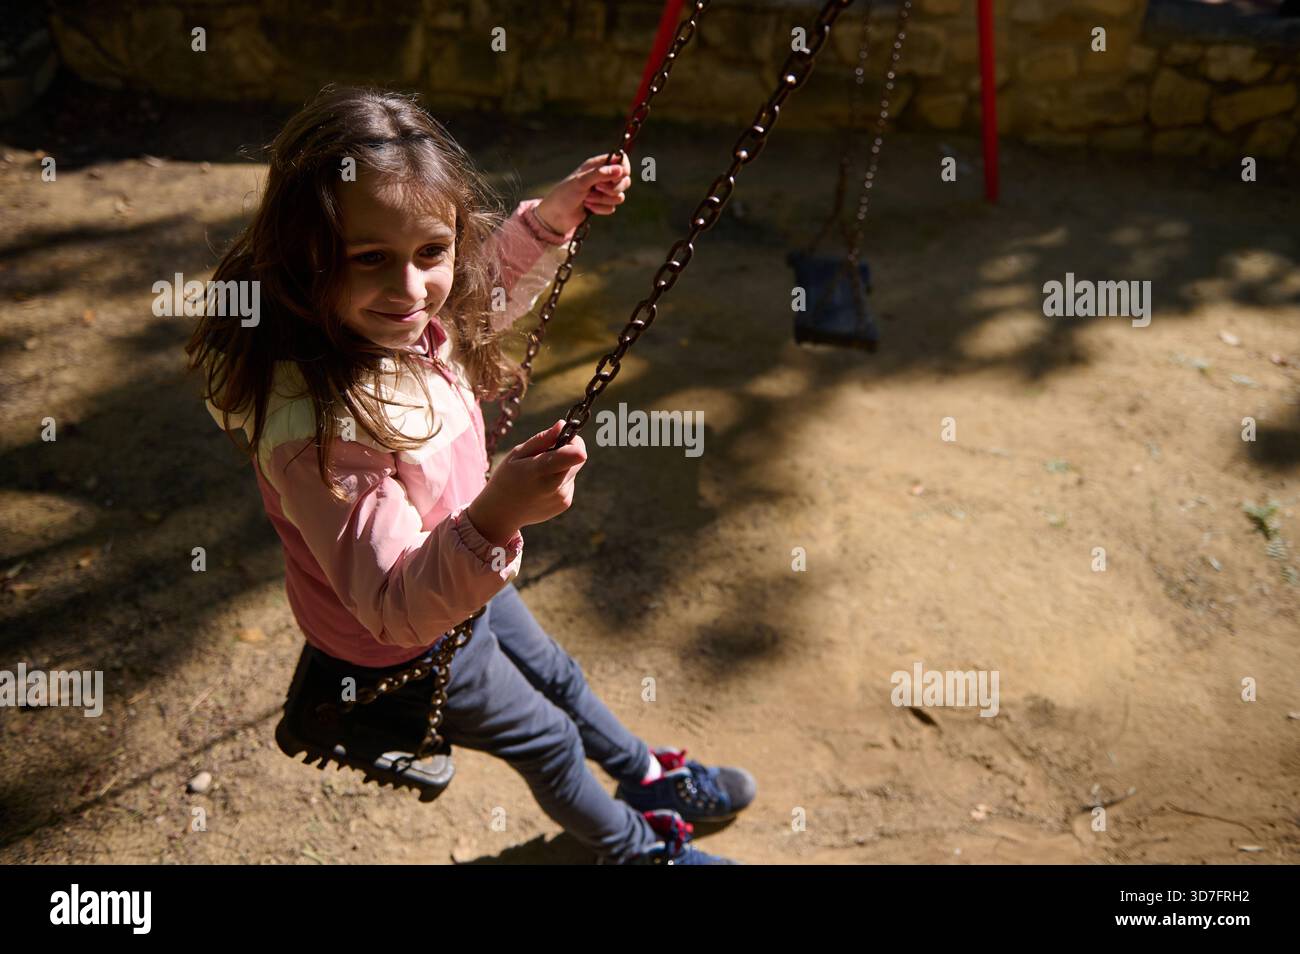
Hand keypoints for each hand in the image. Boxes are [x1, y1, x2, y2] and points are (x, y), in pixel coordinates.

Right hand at [466, 420, 587, 545]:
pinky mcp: (565, 503)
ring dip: (562, 466)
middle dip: (568, 450)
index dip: (574, 440)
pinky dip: (560, 479)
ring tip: (539, 474)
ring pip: (574, 469)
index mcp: (539, 470)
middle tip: (546, 453)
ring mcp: (562, 497)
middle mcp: (554, 486)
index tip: (562, 437)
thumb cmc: (506, 477)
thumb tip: (562, 425)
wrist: (501, 512)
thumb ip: (541, 440)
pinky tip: (541, 486)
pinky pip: (569, 482)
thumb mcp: (517, 454)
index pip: (576, 453)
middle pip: (579, 458)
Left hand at [534, 153, 632, 234]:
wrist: (557, 216)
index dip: (623, 168)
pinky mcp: (603, 204)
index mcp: (596, 165)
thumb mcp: (581, 181)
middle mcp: (602, 177)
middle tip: (598, 188)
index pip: (620, 160)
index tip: (619, 175)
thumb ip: (600, 174)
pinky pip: (612, 208)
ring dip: (603, 200)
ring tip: (587, 199)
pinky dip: (600, 209)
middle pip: (625, 180)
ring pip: (619, 196)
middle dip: (613, 188)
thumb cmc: (565, 194)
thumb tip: (620, 170)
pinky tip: (588, 207)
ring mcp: (603, 192)